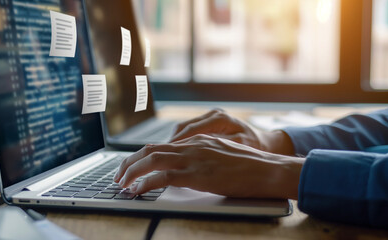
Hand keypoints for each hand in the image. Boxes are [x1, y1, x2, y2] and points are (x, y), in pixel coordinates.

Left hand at [114, 134, 303, 198]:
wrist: (268, 169)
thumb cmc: (250, 165)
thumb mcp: (221, 154)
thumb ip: (202, 157)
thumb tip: (186, 167)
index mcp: (197, 140)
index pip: (160, 145)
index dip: (141, 156)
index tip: (131, 167)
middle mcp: (192, 146)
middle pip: (150, 149)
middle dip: (129, 162)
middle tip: (118, 175)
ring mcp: (194, 159)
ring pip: (152, 160)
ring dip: (132, 172)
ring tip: (121, 184)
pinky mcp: (199, 175)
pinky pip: (164, 177)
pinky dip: (146, 184)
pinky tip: (137, 191)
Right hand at [171, 109, 294, 154]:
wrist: (265, 143)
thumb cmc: (255, 147)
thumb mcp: (238, 149)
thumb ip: (218, 149)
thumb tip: (199, 154)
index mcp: (220, 118)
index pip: (191, 129)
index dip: (176, 144)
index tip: (166, 155)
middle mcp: (212, 114)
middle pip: (183, 128)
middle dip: (169, 144)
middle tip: (158, 158)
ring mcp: (209, 118)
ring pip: (183, 130)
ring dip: (173, 144)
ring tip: (164, 158)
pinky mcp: (208, 124)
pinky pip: (188, 132)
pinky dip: (181, 143)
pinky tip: (176, 154)